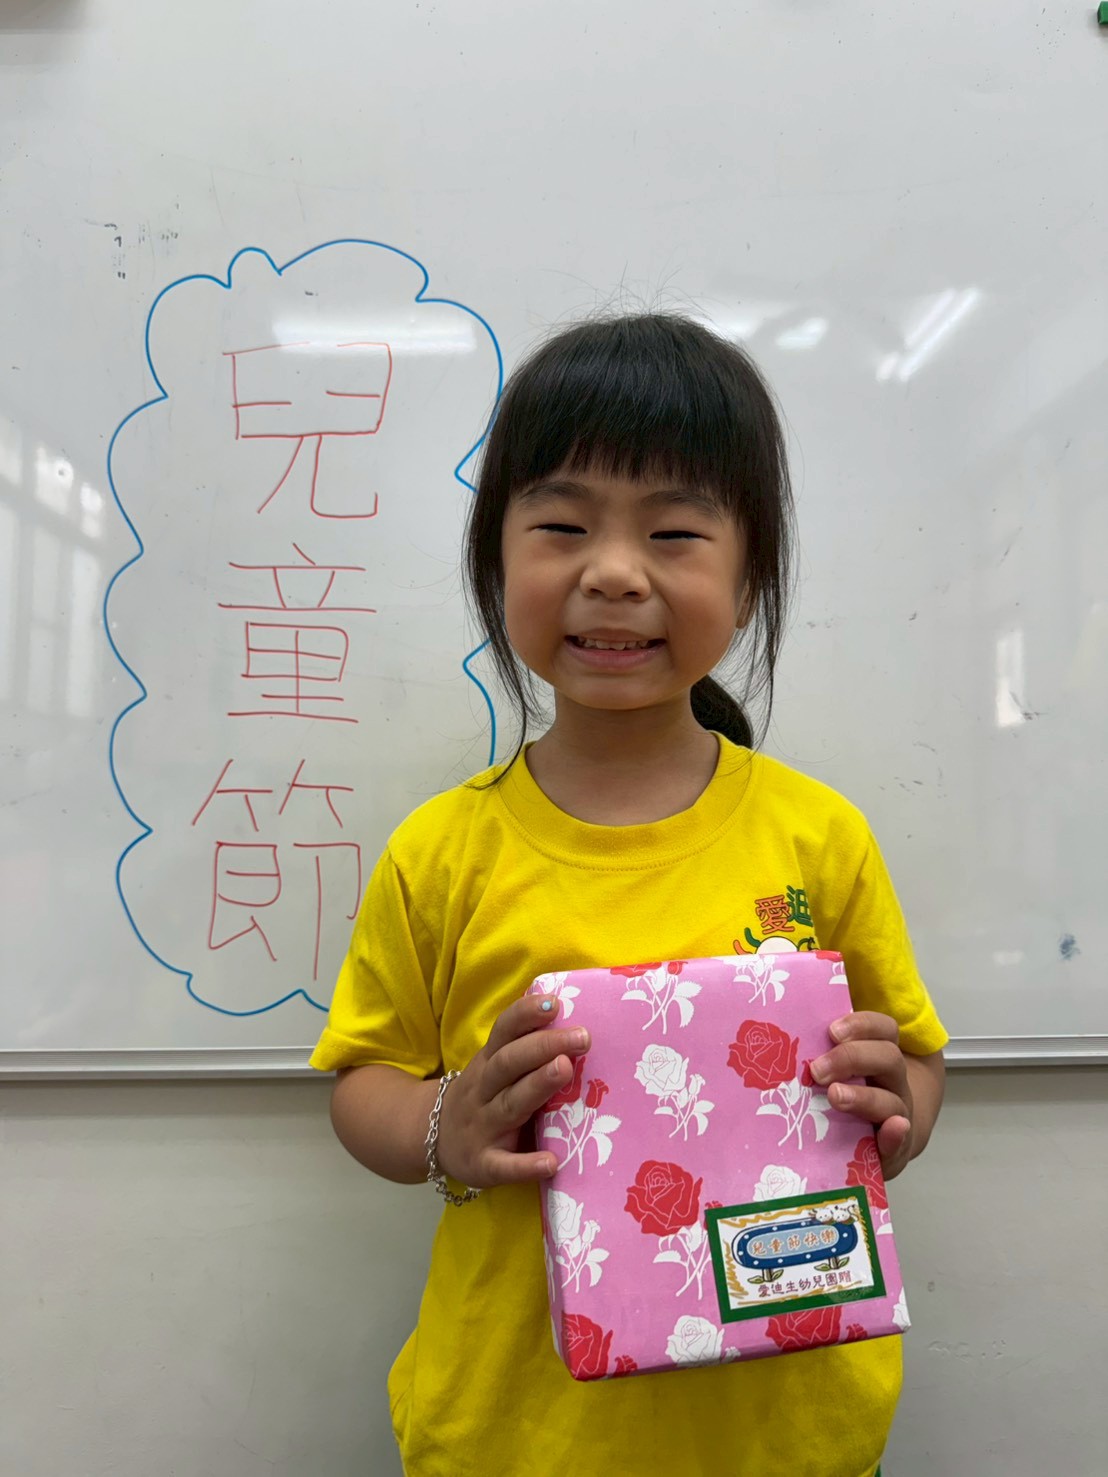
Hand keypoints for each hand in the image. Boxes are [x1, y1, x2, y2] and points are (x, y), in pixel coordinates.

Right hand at [436, 994, 588, 1188]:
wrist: (432, 1137)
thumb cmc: (483, 1096)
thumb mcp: (493, 1067)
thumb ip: (524, 1051)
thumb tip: (575, 1026)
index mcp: (487, 1062)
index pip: (504, 1031)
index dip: (526, 1014)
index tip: (556, 1002)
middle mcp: (482, 1090)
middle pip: (509, 1063)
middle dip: (544, 1046)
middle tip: (582, 1037)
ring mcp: (481, 1127)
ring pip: (509, 1104)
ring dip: (537, 1085)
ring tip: (565, 1069)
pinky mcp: (482, 1164)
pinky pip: (503, 1165)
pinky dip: (526, 1165)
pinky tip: (552, 1162)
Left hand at [809, 1011, 913, 1179]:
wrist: (881, 1136)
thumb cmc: (851, 1091)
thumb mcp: (843, 1064)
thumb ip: (824, 1047)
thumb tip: (788, 1025)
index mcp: (880, 1054)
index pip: (883, 1029)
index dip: (861, 1025)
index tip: (832, 1030)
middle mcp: (893, 1081)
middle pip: (888, 1058)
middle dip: (852, 1059)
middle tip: (817, 1069)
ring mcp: (897, 1113)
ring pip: (891, 1100)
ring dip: (864, 1097)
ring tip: (835, 1096)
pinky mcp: (894, 1147)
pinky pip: (899, 1142)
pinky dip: (895, 1135)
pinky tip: (891, 1129)